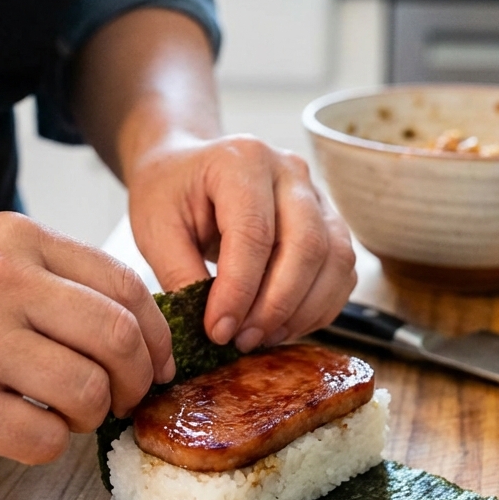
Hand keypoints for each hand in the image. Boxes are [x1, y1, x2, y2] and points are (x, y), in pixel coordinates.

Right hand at [0, 213, 173, 464]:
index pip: (124, 285)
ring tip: (68, 413)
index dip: (157, 333)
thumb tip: (137, 328)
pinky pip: (43, 437)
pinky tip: (27, 428)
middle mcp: (0, 281)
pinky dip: (51, 443)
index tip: (159, 361)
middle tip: (128, 398)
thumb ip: (54, 277)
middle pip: (117, 338)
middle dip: (138, 379)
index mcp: (17, 239)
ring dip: (92, 415)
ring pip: (87, 392)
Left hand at [127, 134, 356, 351]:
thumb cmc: (169, 194)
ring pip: (335, 259)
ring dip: (302, 310)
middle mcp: (290, 170)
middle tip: (242, 339)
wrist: (186, 170)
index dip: (239, 290)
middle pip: (307, 245)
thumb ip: (181, 274)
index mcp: (242, 160)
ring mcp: (317, 194)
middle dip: (276, 305)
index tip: (218, 331)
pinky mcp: (329, 221)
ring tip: (260, 336)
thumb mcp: (156, 229)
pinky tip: (282, 325)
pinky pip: (342, 271)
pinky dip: (318, 307)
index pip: (254, 233)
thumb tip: (217, 328)